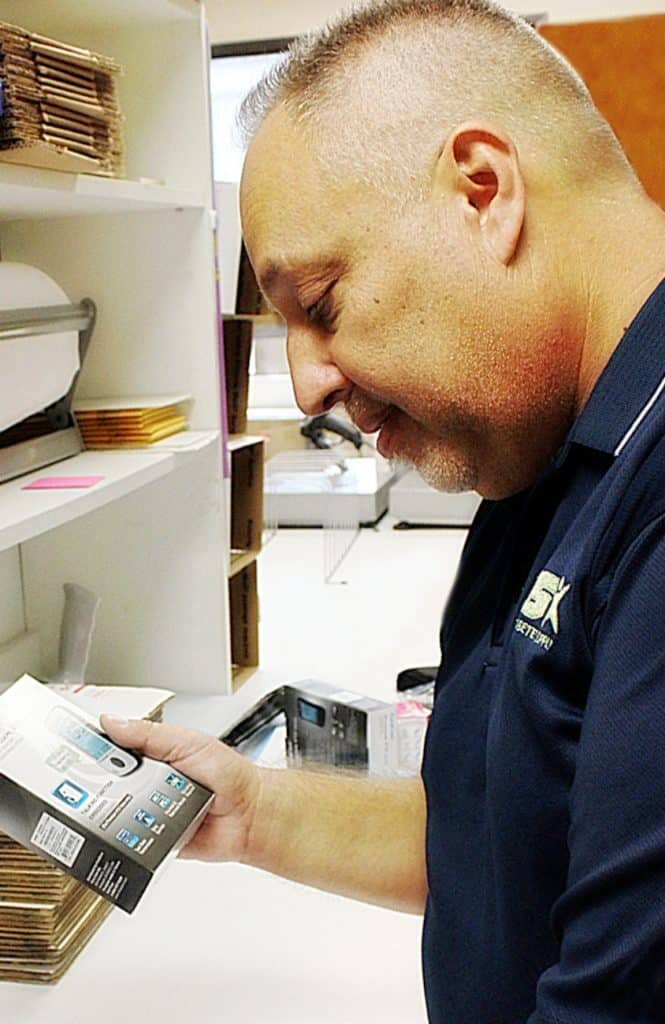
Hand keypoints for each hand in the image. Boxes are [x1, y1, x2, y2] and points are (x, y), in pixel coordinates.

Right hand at [100, 716, 259, 862]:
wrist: (250, 814)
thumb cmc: (229, 774)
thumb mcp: (187, 742)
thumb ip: (150, 734)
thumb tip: (113, 721)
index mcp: (155, 756)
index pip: (116, 750)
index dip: (96, 749)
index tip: (77, 747)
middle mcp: (150, 784)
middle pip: (111, 783)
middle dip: (102, 782)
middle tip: (95, 779)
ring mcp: (151, 812)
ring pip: (118, 812)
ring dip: (118, 809)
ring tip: (125, 802)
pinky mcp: (154, 840)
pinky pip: (132, 841)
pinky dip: (130, 837)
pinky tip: (132, 829)